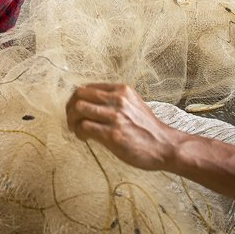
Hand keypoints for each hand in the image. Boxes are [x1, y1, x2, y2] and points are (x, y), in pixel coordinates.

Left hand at [65, 83, 181, 170]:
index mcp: (122, 90)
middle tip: (72, 121)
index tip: (75, 110)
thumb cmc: (147, 128)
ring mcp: (115, 117)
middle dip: (70, 108)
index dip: (76, 99)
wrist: (165, 146)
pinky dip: (79, 133)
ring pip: (78, 109)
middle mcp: (118, 99)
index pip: (87, 87)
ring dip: (72, 121)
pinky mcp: (113, 135)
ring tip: (77, 130)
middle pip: (79, 95)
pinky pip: (84, 127)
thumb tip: (89, 102)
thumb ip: (114, 100)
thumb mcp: (133, 104)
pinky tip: (84, 138)